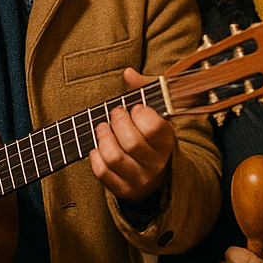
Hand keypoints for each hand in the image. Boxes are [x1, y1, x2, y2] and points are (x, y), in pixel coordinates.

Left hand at [89, 68, 176, 202]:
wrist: (156, 174)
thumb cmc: (152, 135)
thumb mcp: (154, 112)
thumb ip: (143, 90)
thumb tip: (128, 73)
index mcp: (167, 143)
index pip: (153, 128)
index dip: (139, 114)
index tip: (134, 108)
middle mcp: (156, 164)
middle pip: (132, 142)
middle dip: (117, 122)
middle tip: (114, 114)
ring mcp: (139, 179)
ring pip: (114, 158)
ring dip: (103, 138)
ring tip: (102, 128)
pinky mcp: (123, 189)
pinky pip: (102, 172)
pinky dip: (95, 156)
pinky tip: (97, 147)